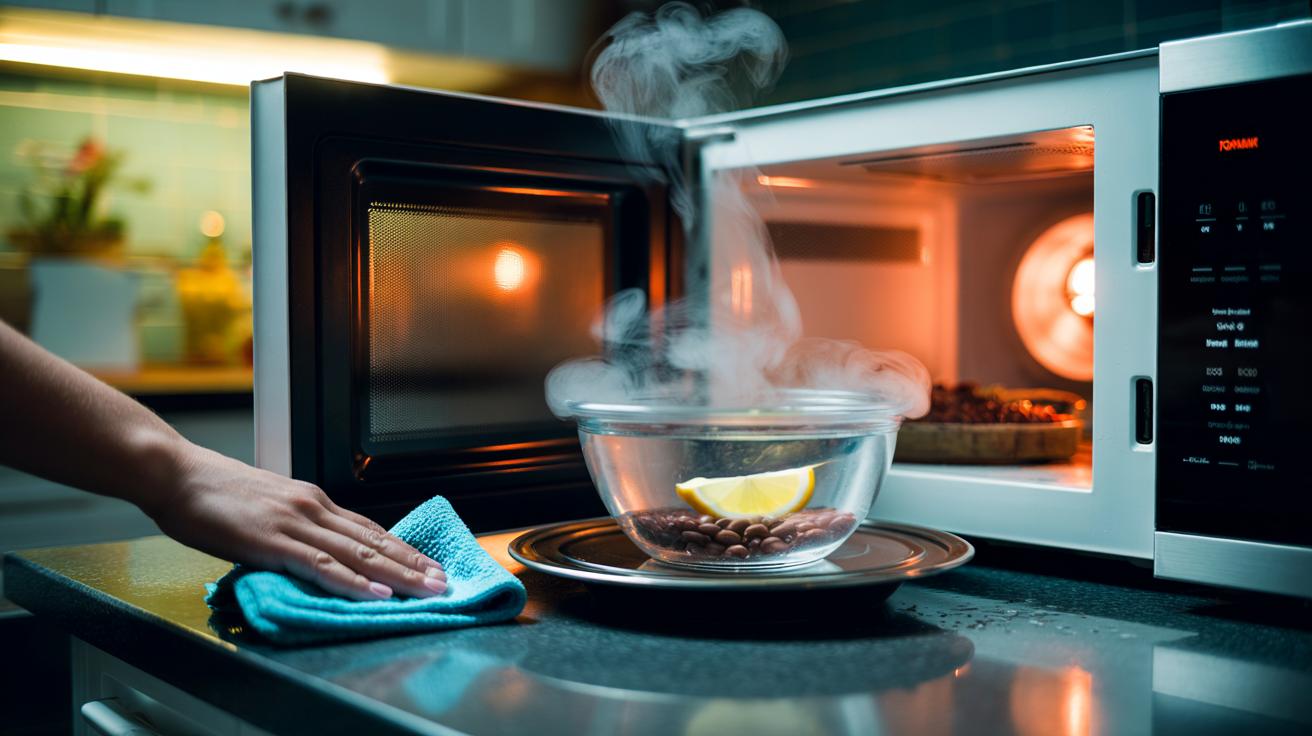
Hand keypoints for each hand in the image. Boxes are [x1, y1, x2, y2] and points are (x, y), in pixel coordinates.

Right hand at [147, 444, 445, 600]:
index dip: (402, 548)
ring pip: (358, 553)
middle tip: (444, 581)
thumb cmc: (213, 493)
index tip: (429, 564)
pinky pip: (321, 565)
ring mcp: (295, 523)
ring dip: (396, 575)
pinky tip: (374, 593)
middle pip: (374, 540)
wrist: (176, 473)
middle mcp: (313, 508)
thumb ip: (294, 528)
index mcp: (312, 501)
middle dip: (412, 563)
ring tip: (424, 590)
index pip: (370, 528)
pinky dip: (352, 581)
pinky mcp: (273, 540)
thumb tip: (314, 552)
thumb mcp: (266, 506)